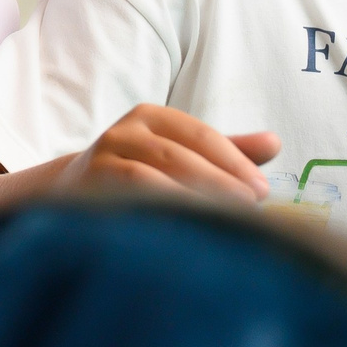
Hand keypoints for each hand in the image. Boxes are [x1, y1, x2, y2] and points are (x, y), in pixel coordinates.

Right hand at [61, 104, 275, 202]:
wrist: (71, 190)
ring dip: (192, 199)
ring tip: (223, 221)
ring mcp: (103, 158)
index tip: (262, 191)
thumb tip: (275, 142)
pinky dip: (159, 210)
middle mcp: (125, 130)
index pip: (201, 135)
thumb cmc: (139, 170)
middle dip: (220, 182)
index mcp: (153, 116)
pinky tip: (184, 229)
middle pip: (181, 155)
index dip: (235, 162)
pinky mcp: (88, 187)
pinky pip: (128, 198)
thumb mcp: (182, 153)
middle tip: (251, 207)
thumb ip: (227, 150)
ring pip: (153, 176)